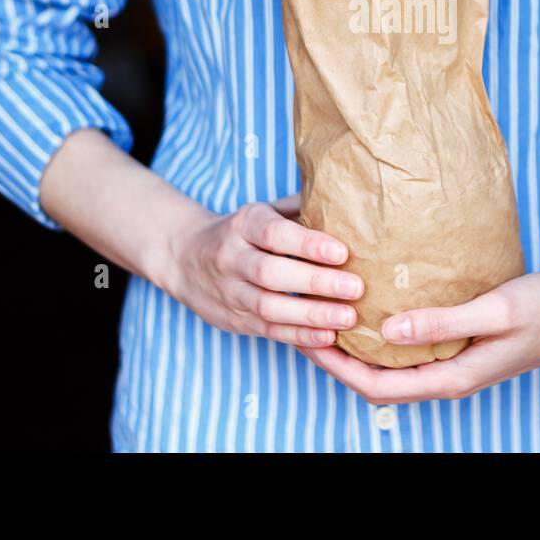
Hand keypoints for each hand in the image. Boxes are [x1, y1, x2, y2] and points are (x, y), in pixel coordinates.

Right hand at [157, 197, 364, 347]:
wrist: (183, 257)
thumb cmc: (243, 231)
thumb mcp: (263, 210)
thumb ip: (298, 209)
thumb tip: (345, 202)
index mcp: (243, 225)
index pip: (274, 234)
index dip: (308, 244)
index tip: (342, 252)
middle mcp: (232, 258)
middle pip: (272, 273)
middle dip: (316, 282)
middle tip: (356, 287)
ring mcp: (230, 292)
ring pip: (268, 307)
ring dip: (311, 315)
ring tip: (348, 317)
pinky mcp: (234, 320)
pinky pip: (267, 330)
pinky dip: (298, 336)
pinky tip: (327, 337)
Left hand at [297, 271, 539, 403]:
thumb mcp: (495, 310)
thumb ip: (442, 322)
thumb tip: (386, 333)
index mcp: (452, 378)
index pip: (377, 387)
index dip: (336, 367)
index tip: (307, 337)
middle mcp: (447, 377)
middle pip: (376, 380)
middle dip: (336, 358)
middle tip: (303, 322)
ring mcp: (452, 365)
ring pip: (390, 367)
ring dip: (356, 347)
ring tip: (327, 314)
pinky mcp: (457, 348)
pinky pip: (409, 349)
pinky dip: (382, 335)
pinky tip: (371, 307)